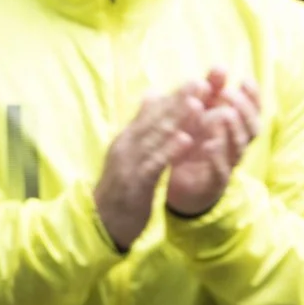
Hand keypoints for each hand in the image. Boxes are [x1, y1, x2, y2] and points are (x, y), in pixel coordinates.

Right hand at [94, 90, 194, 250]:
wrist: (102, 223)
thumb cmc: (121, 189)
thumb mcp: (130, 156)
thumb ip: (141, 127)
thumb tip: (152, 94)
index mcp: (128, 139)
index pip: (152, 113)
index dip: (174, 97)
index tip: (197, 82)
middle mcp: (127, 146)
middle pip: (155, 120)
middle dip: (179, 101)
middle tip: (201, 84)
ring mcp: (129, 164)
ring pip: (155, 138)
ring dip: (177, 120)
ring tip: (197, 105)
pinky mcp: (135, 183)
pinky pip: (155, 164)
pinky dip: (170, 150)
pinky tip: (187, 140)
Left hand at [165, 68, 266, 218]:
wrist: (181, 180)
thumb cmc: (195, 141)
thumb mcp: (200, 111)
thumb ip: (211, 90)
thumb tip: (221, 67)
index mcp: (235, 127)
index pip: (254, 110)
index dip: (253, 96)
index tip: (245, 80)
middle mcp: (236, 145)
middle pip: (252, 128)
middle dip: (244, 109)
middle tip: (228, 94)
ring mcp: (228, 163)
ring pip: (239, 148)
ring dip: (232, 130)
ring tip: (223, 115)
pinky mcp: (214, 181)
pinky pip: (220, 170)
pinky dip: (217, 157)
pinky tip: (208, 145)